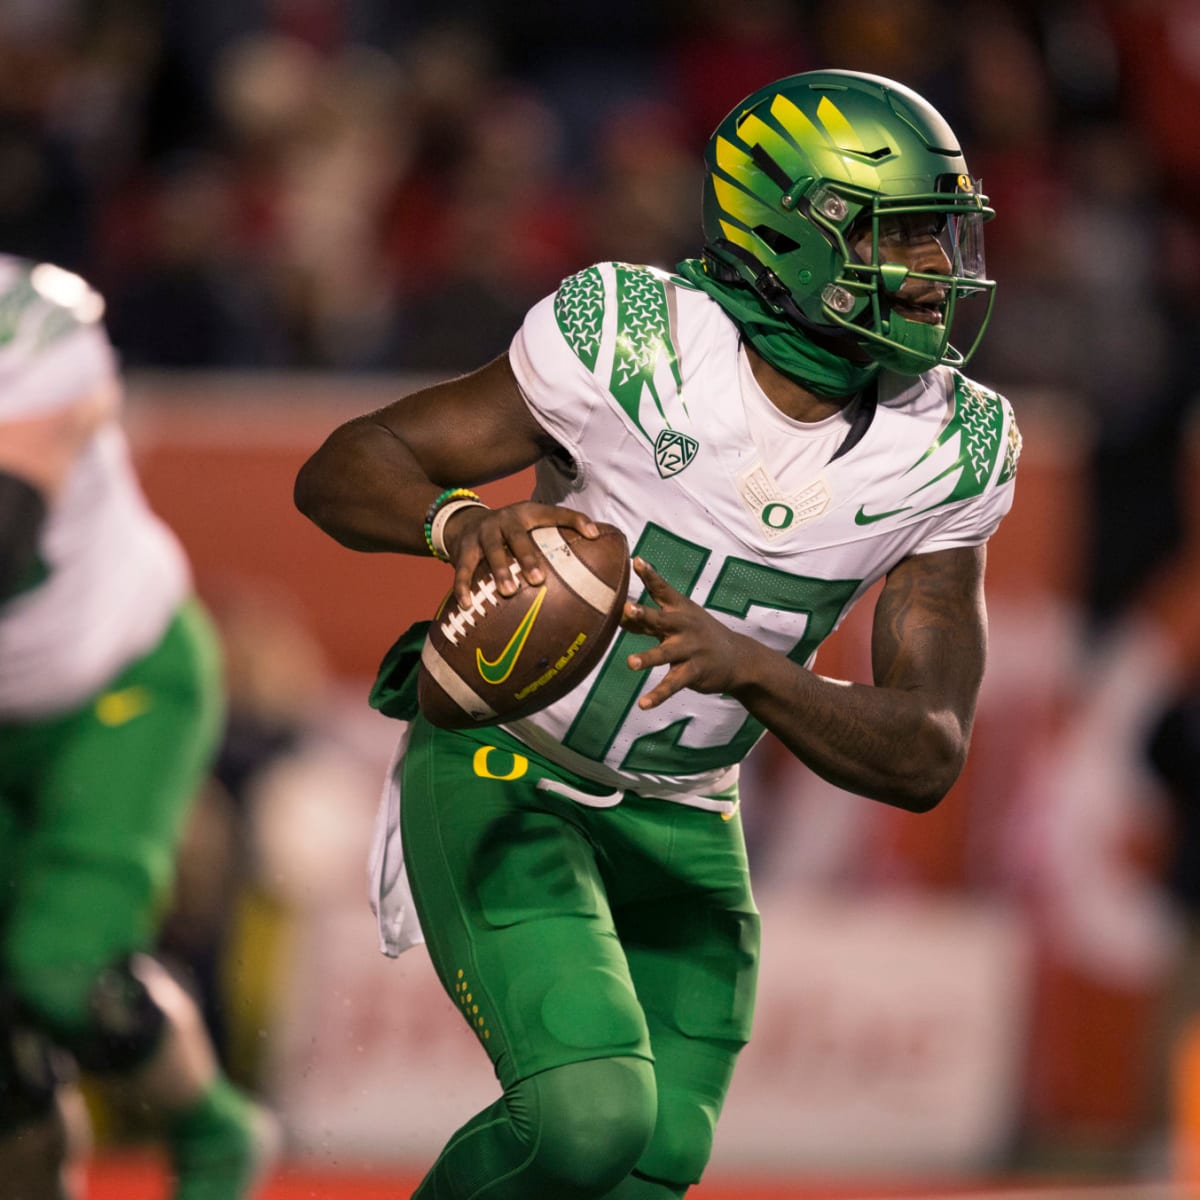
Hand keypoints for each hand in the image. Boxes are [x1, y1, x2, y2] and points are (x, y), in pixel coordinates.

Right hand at [443, 500, 599, 606]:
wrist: (466, 522)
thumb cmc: (513, 530)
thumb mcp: (533, 523)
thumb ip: (562, 532)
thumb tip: (598, 544)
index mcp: (527, 513)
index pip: (553, 513)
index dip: (574, 520)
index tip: (592, 535)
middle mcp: (504, 520)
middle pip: (516, 535)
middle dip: (527, 556)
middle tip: (538, 579)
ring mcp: (482, 533)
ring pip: (490, 550)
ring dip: (499, 570)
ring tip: (508, 592)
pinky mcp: (463, 549)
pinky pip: (462, 569)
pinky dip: (463, 586)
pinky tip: (468, 604)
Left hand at [621, 557, 754, 709]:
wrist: (738, 658)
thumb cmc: (698, 635)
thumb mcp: (677, 621)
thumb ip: (647, 620)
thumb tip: (618, 615)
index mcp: (680, 609)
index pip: (662, 589)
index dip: (650, 575)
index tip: (636, 561)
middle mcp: (684, 626)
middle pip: (662, 619)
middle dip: (644, 614)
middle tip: (627, 609)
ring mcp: (690, 649)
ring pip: (666, 654)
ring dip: (648, 658)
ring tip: (630, 664)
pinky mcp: (694, 672)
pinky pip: (673, 684)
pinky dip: (658, 695)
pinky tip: (643, 704)